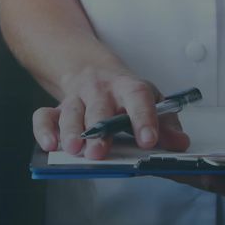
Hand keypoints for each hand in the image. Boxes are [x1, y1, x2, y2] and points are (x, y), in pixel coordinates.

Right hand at [32, 65, 190, 159]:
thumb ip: (167, 124)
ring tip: (73, 150)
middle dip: (98, 130)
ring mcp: (76, 99)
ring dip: (71, 131)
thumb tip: (180, 143)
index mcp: (129, 88)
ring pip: (71, 111)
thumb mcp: (151, 102)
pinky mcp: (56, 109)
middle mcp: (101, 91)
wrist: (92, 72)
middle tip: (99, 152)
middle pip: (99, 107)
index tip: (148, 141)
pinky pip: (44, 116)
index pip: (138, 98)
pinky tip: (49, 145)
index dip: (144, 118)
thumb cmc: (125, 95)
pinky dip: (44, 130)